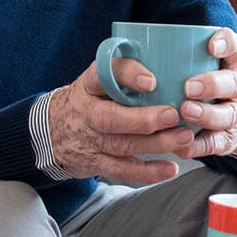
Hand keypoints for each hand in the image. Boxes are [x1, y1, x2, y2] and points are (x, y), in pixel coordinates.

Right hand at [49, 62, 193, 184]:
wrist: (53, 130)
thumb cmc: (89, 100)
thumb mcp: (97, 79)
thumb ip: (124, 72)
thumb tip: (169, 64)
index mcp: (90, 85)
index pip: (105, 74)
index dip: (128, 76)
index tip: (152, 80)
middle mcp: (88, 112)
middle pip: (112, 118)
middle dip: (144, 119)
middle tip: (173, 115)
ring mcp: (91, 140)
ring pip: (122, 145)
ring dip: (155, 144)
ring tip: (183, 137)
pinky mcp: (97, 162)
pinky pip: (123, 170)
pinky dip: (148, 172)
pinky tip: (169, 168)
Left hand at [172, 28, 236, 158]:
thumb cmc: (206, 89)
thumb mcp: (202, 69)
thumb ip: (178, 60)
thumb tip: (132, 48)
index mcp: (228, 67)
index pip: (235, 49)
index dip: (227, 44)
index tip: (211, 46)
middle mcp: (233, 90)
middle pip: (231, 83)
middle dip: (211, 84)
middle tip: (189, 87)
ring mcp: (232, 116)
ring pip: (226, 115)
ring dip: (205, 114)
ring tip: (186, 112)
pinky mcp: (225, 141)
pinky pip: (213, 144)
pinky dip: (196, 145)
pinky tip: (180, 145)